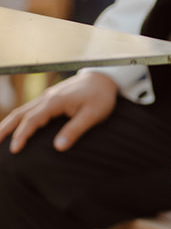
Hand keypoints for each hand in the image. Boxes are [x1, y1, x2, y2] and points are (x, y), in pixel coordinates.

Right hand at [0, 70, 116, 153]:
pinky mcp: (49, 98)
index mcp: (55, 101)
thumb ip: (75, 130)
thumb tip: (59, 147)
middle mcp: (46, 98)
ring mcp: (46, 97)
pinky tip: (14, 128)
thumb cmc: (100, 96)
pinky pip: (28, 109)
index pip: (32, 120)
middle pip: (19, 114)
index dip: (22, 135)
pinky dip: (17, 119)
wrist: (104, 78)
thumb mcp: (93, 114)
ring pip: (21, 111)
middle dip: (4, 129)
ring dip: (8, 124)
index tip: (14, 150)